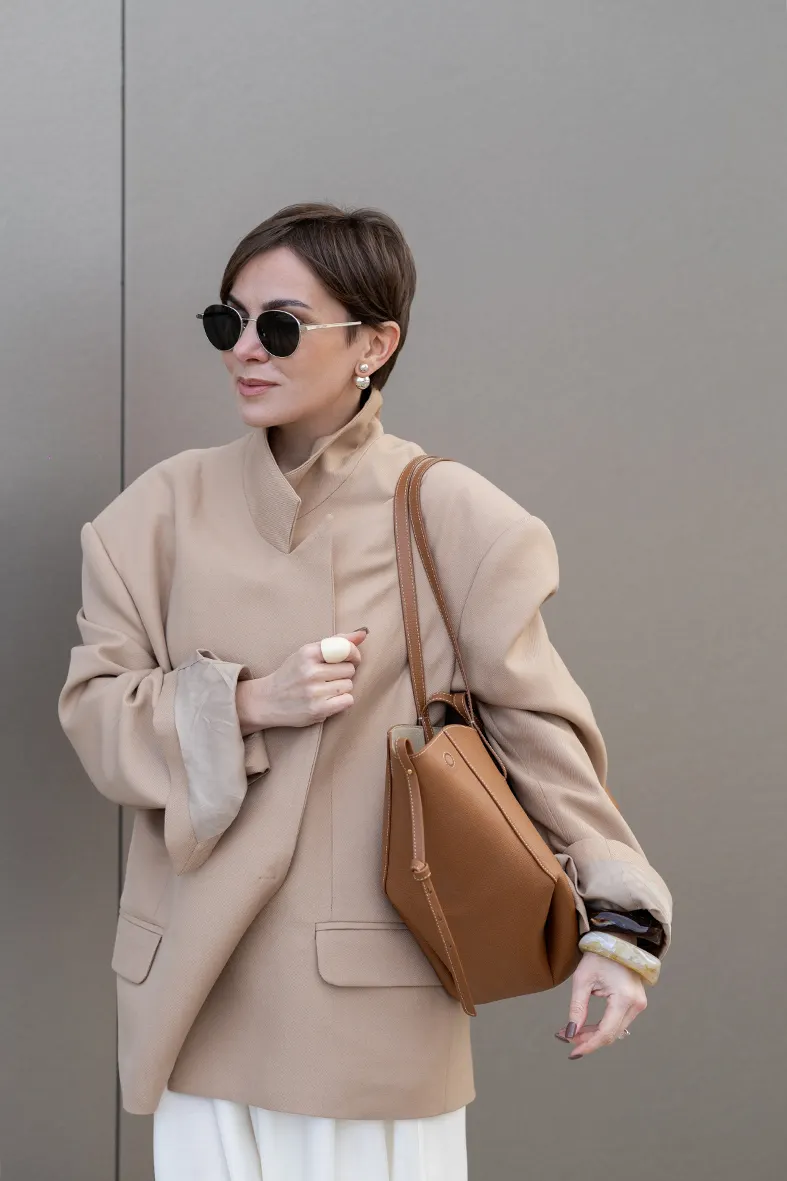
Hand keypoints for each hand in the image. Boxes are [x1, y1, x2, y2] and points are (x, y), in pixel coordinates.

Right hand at [239, 629, 367, 731]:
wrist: (267, 700)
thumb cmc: (291, 674)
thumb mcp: (307, 653)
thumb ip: (335, 642)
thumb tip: (363, 633)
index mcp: (307, 653)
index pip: (344, 648)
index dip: (353, 653)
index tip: (351, 658)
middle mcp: (310, 672)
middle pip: (349, 669)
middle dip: (343, 673)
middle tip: (329, 677)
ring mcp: (314, 692)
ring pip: (349, 685)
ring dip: (342, 688)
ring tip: (326, 689)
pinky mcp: (318, 710)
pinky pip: (348, 701)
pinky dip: (342, 701)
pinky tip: (329, 700)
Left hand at [555, 936, 647, 1058]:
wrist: (616, 940)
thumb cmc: (598, 956)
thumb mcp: (582, 980)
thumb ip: (577, 1008)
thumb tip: (570, 1033)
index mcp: (624, 999)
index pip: (606, 1033)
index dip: (588, 1045)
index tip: (572, 1053)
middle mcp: (636, 1005)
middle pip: (611, 1035)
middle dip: (587, 1039)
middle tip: (565, 1036)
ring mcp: (639, 1005)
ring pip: (615, 1031)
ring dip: (594, 1034)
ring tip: (572, 1031)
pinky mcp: (637, 1003)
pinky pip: (618, 1022)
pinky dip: (602, 1026)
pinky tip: (586, 1026)